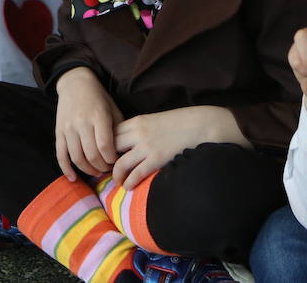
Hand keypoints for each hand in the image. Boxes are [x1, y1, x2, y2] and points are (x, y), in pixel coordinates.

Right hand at [54, 67, 123, 180]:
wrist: (75, 83)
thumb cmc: (98, 97)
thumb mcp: (113, 108)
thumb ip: (118, 129)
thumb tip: (124, 151)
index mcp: (98, 117)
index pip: (105, 146)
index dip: (112, 159)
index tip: (116, 162)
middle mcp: (82, 123)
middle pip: (91, 155)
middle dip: (102, 167)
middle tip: (108, 169)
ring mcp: (68, 128)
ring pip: (77, 158)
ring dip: (88, 170)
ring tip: (97, 172)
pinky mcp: (59, 132)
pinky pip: (60, 155)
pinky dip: (66, 169)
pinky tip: (73, 178)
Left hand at [112, 105, 248, 188]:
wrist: (201, 124)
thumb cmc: (181, 122)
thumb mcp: (156, 120)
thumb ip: (142, 129)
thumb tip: (131, 142)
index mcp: (137, 121)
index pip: (110, 133)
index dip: (105, 145)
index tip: (105, 155)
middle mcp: (138, 132)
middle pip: (110, 147)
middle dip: (106, 160)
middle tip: (106, 170)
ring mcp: (146, 146)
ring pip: (119, 163)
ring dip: (116, 175)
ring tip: (118, 181)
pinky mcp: (156, 159)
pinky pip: (135, 174)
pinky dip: (129, 182)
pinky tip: (129, 187)